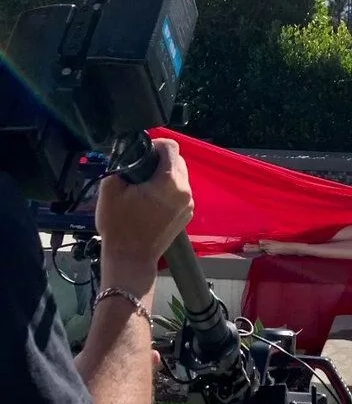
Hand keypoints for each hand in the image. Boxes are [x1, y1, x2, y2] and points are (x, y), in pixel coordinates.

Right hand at [95, 138, 193, 266]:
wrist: (130, 259)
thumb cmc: (119, 226)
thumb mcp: (110, 188)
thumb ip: (121, 163)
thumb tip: (127, 154)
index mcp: (169, 181)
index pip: (171, 146)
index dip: (154, 144)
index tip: (141, 154)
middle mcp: (185, 191)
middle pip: (177, 160)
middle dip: (159, 161)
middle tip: (140, 171)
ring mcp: (189, 204)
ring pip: (180, 176)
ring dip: (164, 176)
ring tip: (144, 186)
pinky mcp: (187, 215)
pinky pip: (180, 192)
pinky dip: (169, 191)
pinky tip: (151, 200)